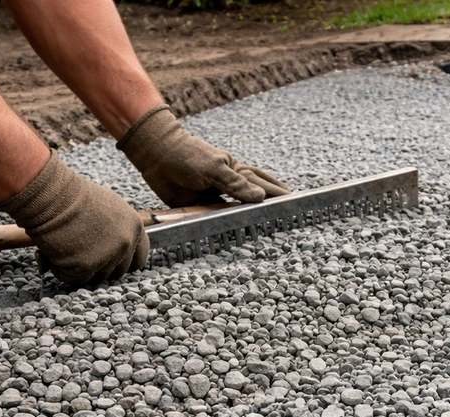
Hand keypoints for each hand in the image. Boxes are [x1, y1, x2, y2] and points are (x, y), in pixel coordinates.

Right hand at [0, 151, 147, 284]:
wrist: (51, 194)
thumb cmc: (73, 197)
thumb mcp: (108, 208)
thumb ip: (117, 230)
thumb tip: (113, 251)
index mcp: (135, 227)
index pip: (139, 259)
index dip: (124, 263)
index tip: (113, 263)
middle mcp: (126, 243)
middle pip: (118, 271)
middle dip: (101, 267)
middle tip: (81, 254)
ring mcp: (108, 256)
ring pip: (97, 277)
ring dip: (80, 268)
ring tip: (65, 248)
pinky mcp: (87, 266)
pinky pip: (76, 279)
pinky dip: (62, 271)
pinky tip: (54, 254)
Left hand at [117, 104, 289, 206]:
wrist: (156, 154)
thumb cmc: (186, 154)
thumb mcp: (214, 168)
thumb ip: (236, 184)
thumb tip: (260, 197)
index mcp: (235, 171)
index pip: (261, 184)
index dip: (277, 192)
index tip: (293, 199)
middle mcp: (228, 184)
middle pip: (255, 193)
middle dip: (272, 199)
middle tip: (289, 206)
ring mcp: (215, 195)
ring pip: (237, 207)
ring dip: (251, 214)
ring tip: (270, 220)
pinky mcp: (200, 206)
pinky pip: (216, 217)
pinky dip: (227, 223)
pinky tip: (238, 228)